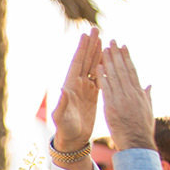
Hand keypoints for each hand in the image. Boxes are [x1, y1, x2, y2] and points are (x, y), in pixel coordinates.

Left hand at [51, 28, 101, 153]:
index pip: (77, 64)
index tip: (86, 35)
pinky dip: (103, 67)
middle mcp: (76, 85)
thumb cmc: (65, 129)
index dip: (82, 50)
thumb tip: (61, 92)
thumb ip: (62, 105)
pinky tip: (108, 59)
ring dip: (97, 53)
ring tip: (103, 40)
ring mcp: (83, 89)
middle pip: (85, 61)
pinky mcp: (91, 95)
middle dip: (90, 46)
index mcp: (69, 87)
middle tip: (95, 30)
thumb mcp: (62, 117)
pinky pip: (98, 77)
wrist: (72, 139)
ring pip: (92, 67)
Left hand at [99, 42, 154, 152]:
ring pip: (115, 76)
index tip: (123, 47)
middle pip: (123, 70)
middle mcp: (132, 93)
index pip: (132, 71)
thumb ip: (146, 96)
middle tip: (112, 40)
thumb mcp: (147, 111)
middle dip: (117, 54)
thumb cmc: (142, 130)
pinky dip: (102, 77)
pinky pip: (106, 89)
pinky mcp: (112, 106)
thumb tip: (149, 85)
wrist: (137, 144)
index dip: (127, 58)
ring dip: (109, 61)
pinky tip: (98, 66)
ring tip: (104, 48)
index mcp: (140, 94)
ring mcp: (122, 99)